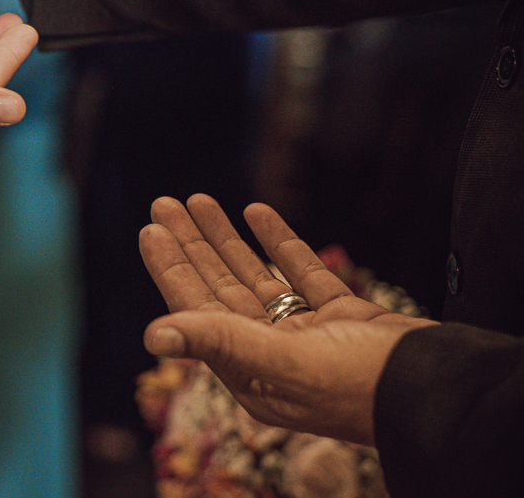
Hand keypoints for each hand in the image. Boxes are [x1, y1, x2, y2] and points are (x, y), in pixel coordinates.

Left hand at [139, 194, 435, 446]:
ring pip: (256, 277)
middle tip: (164, 203)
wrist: (439, 389)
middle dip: (191, 245)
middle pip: (219, 289)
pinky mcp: (343, 319)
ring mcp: (308, 336)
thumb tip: (152, 336)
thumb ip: (219, 342)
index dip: (171, 268)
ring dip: (227, 239)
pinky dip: (280, 242)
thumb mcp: (282, 362)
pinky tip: (258, 211)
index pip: (196, 310)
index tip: (150, 229)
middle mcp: (271, 355)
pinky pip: (302, 274)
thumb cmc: (360, 384)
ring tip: (199, 200)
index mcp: (249, 373)